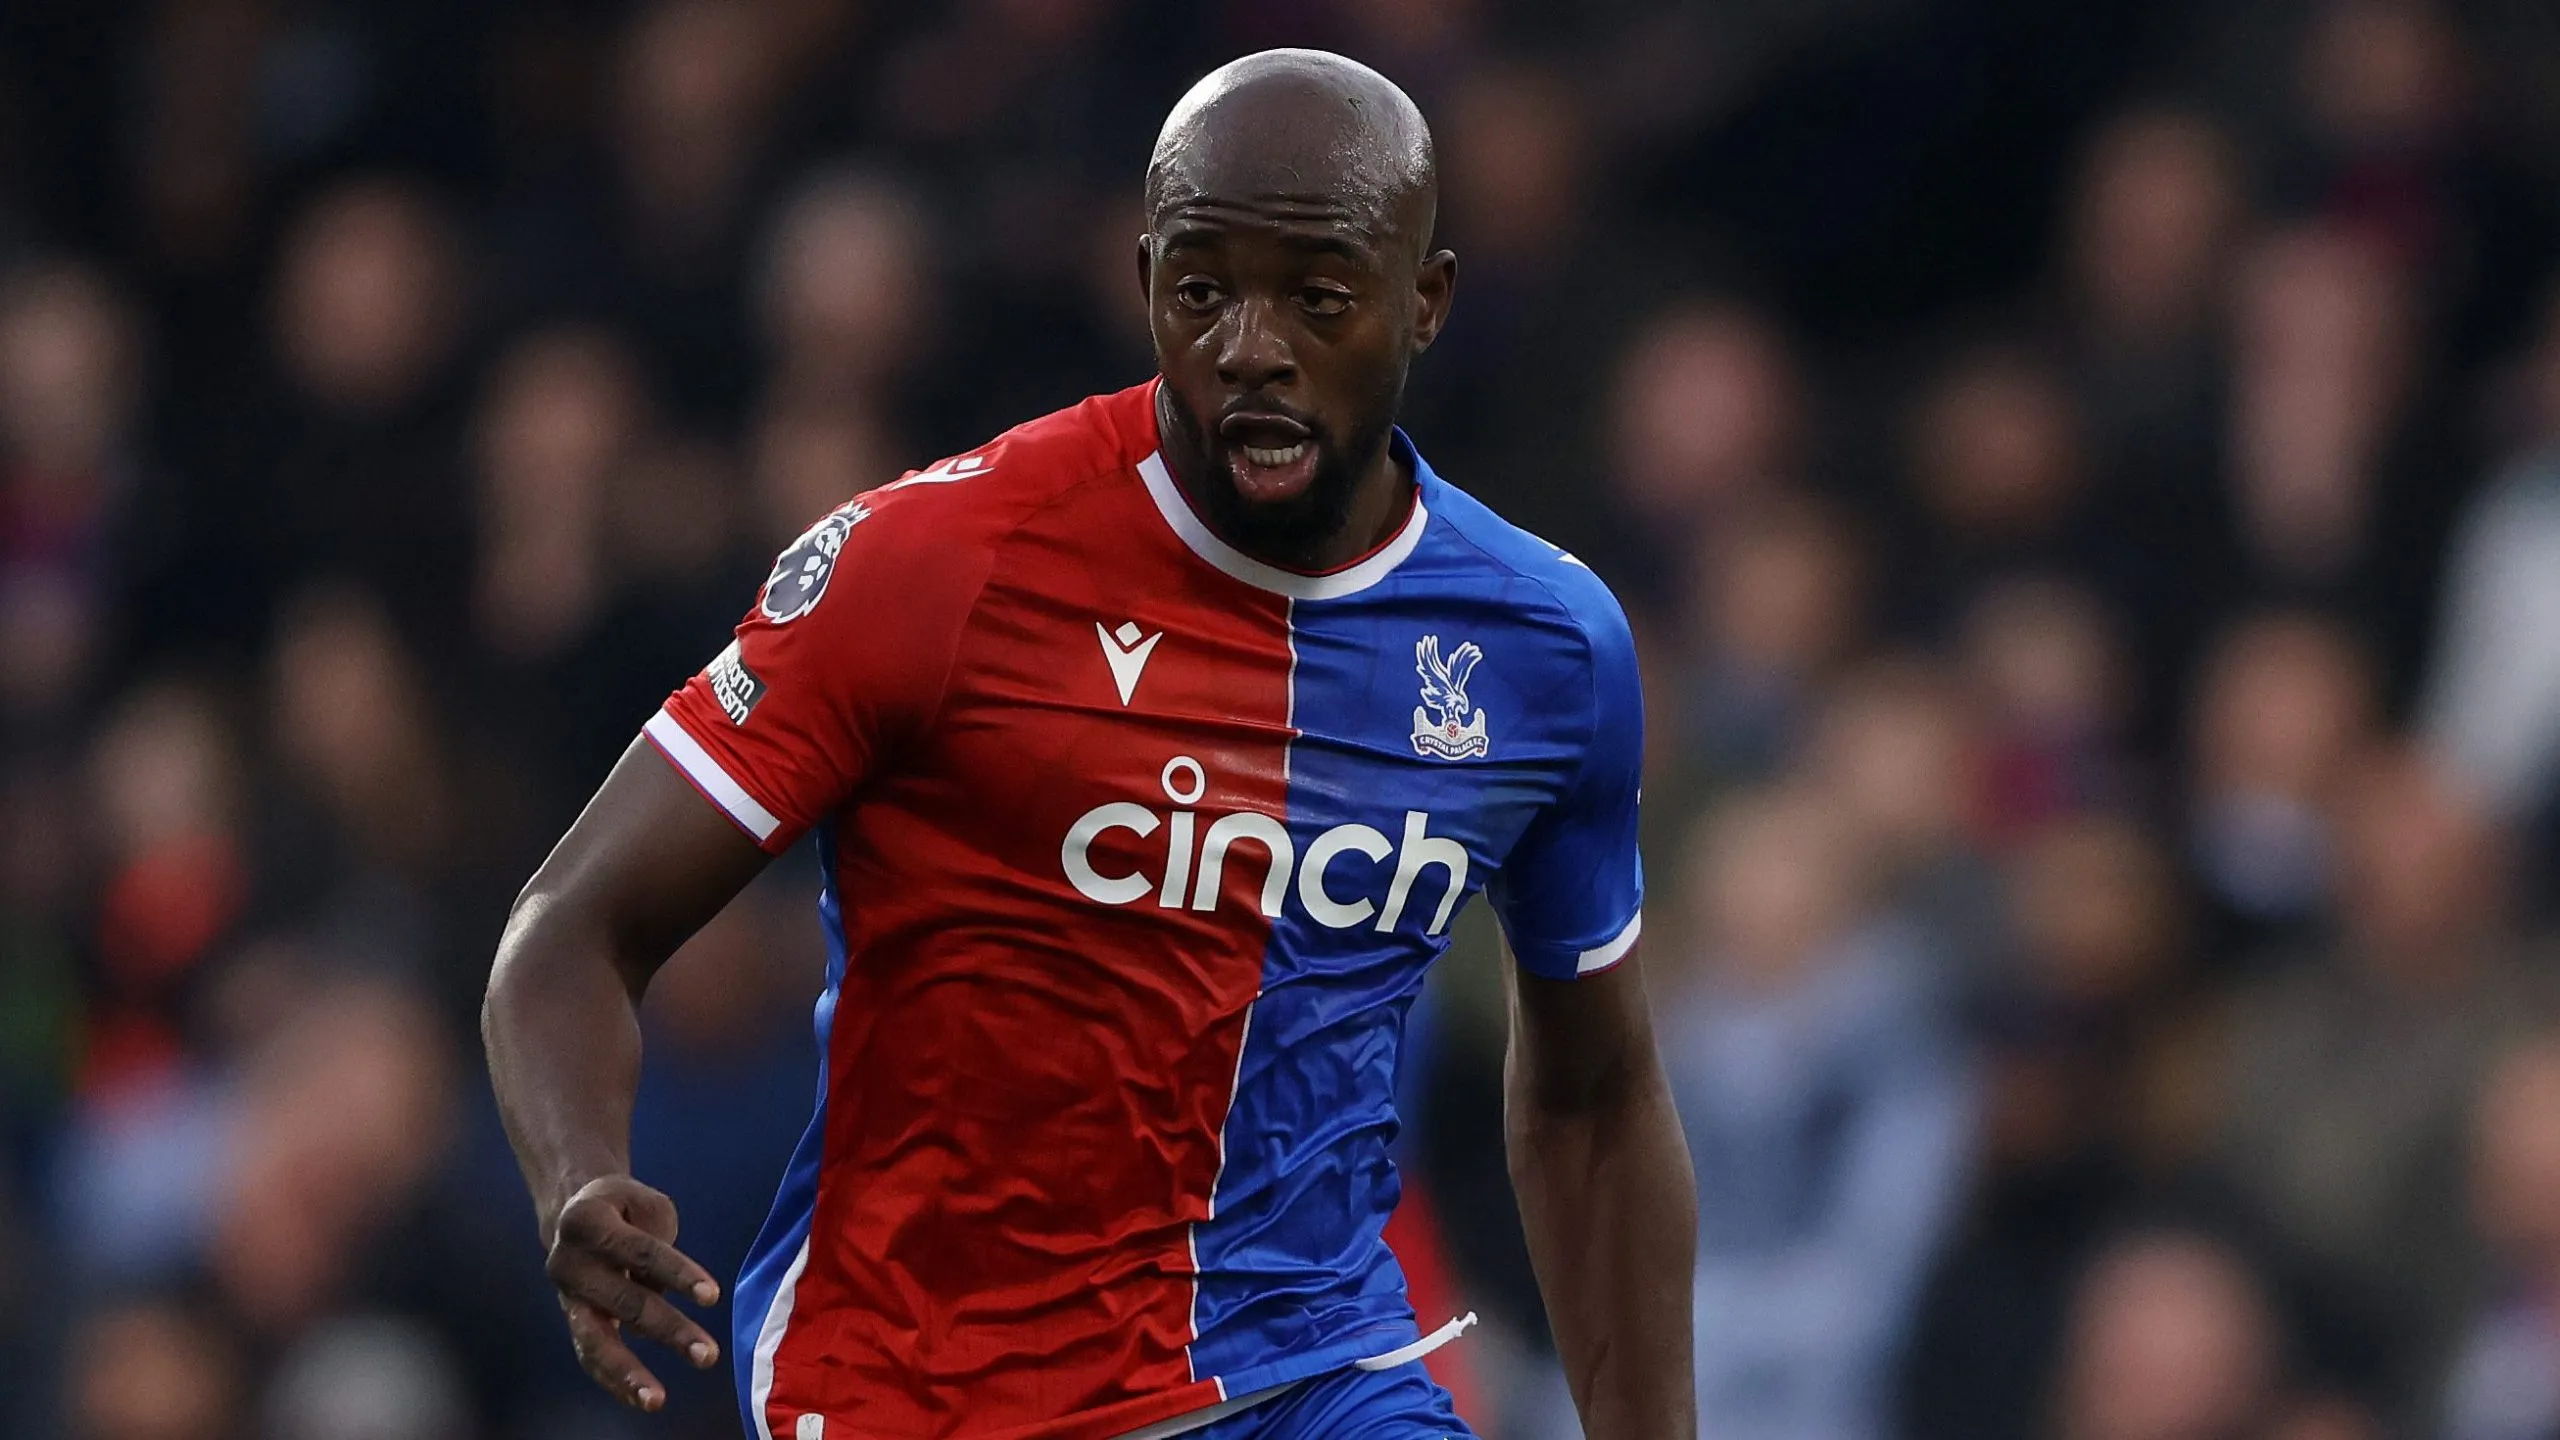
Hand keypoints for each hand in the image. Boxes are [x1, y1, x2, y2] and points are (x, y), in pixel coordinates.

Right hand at [546, 1174, 723, 1410]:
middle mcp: (568, 1261)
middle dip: (667, 1329)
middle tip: (708, 1355)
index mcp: (587, 1221)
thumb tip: (663, 1291)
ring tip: (657, 1400)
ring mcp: (566, 1295)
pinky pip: (589, 1354)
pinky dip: (613, 1380)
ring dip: (627, 1372)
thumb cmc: (623, 1209)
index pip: (641, 1252)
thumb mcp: (644, 1204)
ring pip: (594, 1339)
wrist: (571, 1212)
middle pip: (623, 1300)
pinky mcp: (572, 1319)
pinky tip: (642, 1399)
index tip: (712, 1297)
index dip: (678, 1274)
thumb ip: (657, 1239)